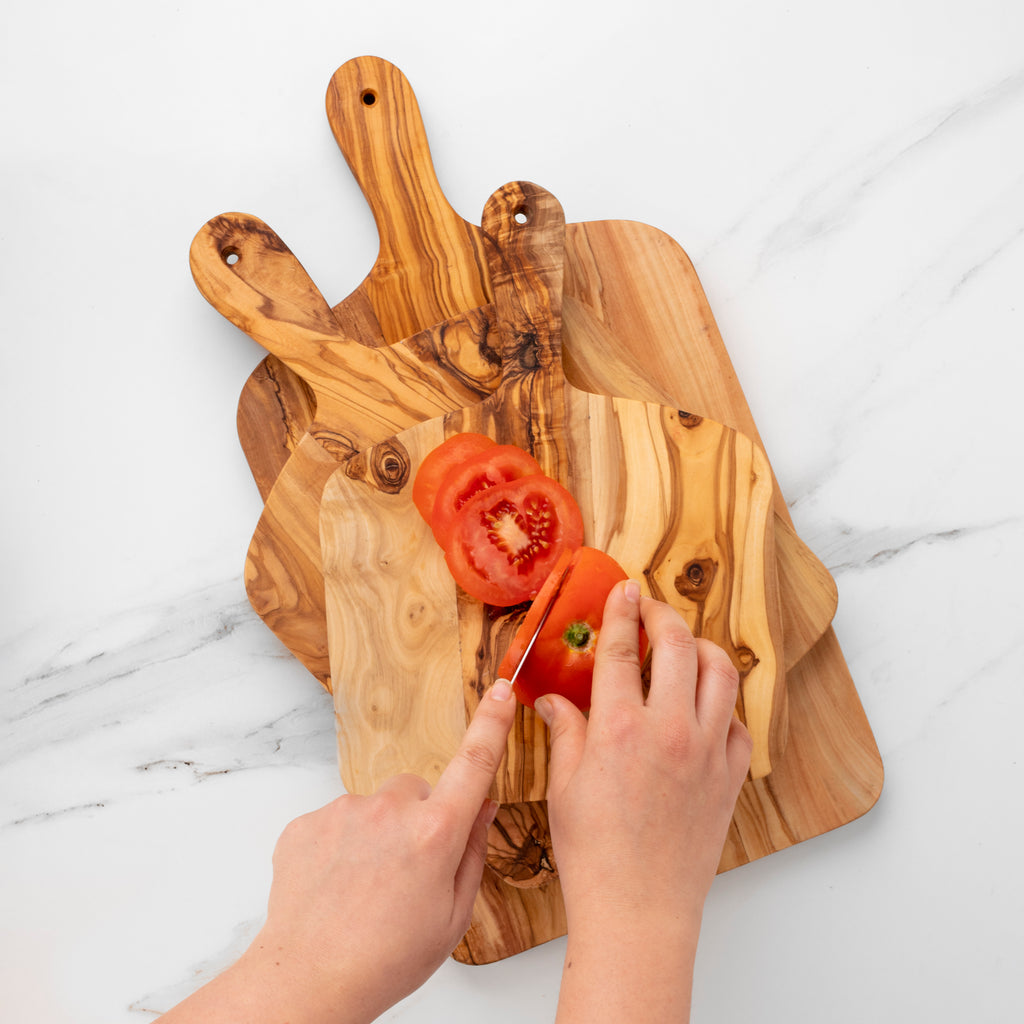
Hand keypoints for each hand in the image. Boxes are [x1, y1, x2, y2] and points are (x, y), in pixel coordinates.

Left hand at [158, 678, 516, 1023]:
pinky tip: (338, 886)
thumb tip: (482, 804)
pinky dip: (342, 845)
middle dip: (419, 818)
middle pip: (417, 791)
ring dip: (378, 833)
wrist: (309, 979)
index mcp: (435, 833)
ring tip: (366, 887)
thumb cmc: (387, 958)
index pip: (474, 764)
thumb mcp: (453, 915)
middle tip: (407, 872)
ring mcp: (345, 811)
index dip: (492, 724)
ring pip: (376, 807)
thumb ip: (472, 850)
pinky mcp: (308, 821)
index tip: (501, 690)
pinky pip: (338, 821)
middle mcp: (391, 810)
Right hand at [535, 580, 751, 1021]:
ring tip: (684, 647)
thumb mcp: (564, 786)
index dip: (623, 610)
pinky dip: (723, 703)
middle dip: (664, 615)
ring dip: (703, 648)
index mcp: (619, 728)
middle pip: (679, 646)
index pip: (624, 648)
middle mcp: (669, 730)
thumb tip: (552, 701)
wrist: (638, 909)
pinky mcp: (729, 777)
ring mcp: (707, 752)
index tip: (625, 588)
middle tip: (651, 609)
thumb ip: (564, 731)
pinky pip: (737, 722)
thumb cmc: (594, 854)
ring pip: (721, 673)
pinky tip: (704, 706)